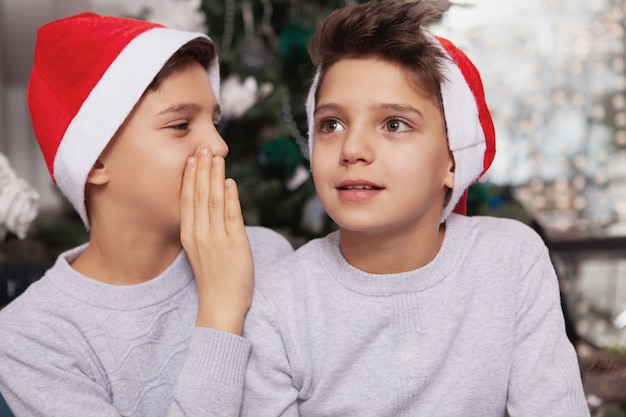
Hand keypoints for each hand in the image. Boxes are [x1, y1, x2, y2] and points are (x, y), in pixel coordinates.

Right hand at [180, 147, 253, 334]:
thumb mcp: (201, 251)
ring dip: (214, 177)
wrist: (221, 306)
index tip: (191, 158)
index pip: (187, 200)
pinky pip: (231, 216)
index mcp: (189, 235)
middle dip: (201, 170)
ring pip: (213, 201)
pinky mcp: (234, 245)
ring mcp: (216, 239)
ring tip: (215, 157)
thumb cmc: (214, 279)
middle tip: (202, 148)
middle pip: (198, 196)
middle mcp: (199, 235)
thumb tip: (212, 206)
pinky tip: (229, 181)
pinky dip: (230, 197)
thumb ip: (204, 229)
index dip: (189, 178)